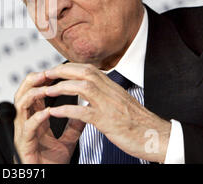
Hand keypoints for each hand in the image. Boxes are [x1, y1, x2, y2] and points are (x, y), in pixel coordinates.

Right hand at [13, 70, 84, 163]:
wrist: (45, 177)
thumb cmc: (51, 161)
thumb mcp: (68, 140)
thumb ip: (74, 124)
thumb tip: (86, 110)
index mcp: (35, 117)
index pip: (34, 92)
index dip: (42, 80)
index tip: (55, 70)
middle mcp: (26, 120)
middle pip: (22, 92)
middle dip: (33, 80)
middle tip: (46, 72)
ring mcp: (23, 130)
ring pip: (20, 104)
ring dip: (33, 94)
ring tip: (46, 88)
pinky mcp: (23, 142)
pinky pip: (28, 125)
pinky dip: (38, 116)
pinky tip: (48, 111)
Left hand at [44, 62, 170, 162]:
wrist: (157, 136)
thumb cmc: (138, 121)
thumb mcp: (119, 101)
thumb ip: (103, 93)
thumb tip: (87, 88)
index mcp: (111, 86)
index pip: (87, 68)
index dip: (69, 67)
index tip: (55, 70)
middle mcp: (110, 91)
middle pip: (83, 72)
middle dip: (61, 71)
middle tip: (45, 74)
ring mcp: (109, 105)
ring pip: (83, 87)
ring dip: (62, 87)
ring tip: (47, 90)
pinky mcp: (108, 121)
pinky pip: (84, 112)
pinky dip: (67, 110)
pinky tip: (56, 112)